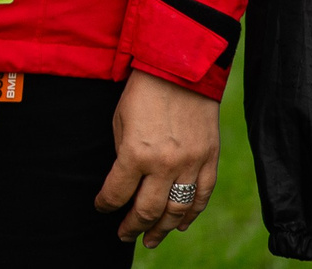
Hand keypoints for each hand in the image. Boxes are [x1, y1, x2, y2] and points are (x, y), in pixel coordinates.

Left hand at [94, 69, 219, 246]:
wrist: (180, 70)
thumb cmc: (142, 93)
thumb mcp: (119, 122)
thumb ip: (123, 155)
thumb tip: (125, 182)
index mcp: (135, 153)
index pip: (117, 192)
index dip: (106, 204)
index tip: (101, 207)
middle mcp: (165, 164)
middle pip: (148, 210)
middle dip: (132, 226)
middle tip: (123, 234)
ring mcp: (191, 165)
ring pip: (176, 211)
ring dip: (162, 229)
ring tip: (149, 240)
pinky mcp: (210, 160)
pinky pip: (202, 197)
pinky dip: (191, 215)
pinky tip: (179, 224)